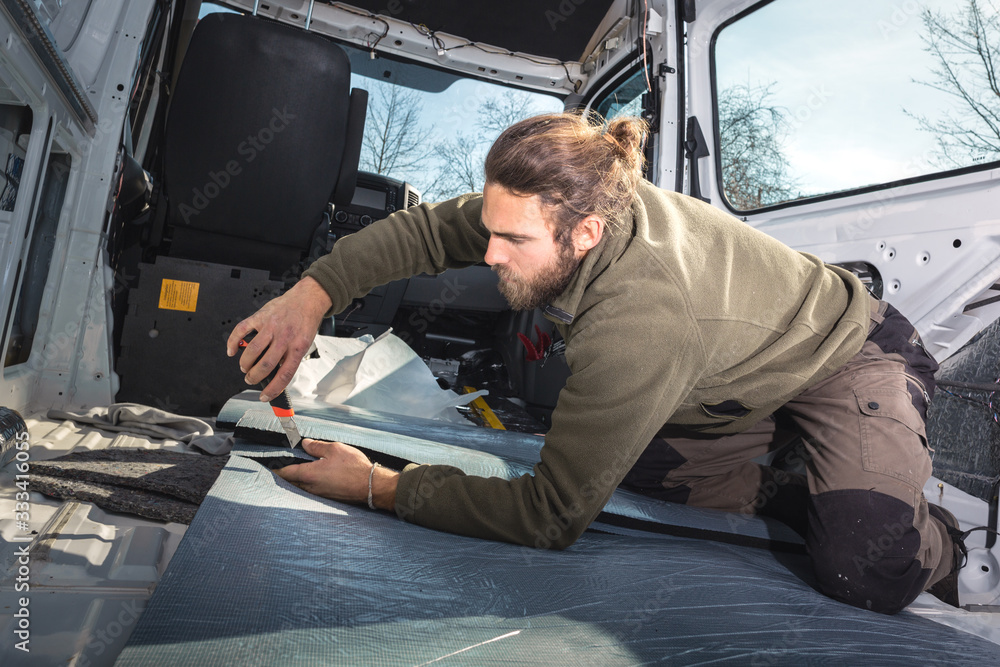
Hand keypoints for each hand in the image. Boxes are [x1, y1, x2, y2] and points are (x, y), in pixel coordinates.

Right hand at [227, 276, 332, 400]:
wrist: (307, 299)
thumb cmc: (305, 322)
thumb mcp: (305, 343)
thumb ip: (290, 357)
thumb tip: (276, 374)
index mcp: (297, 347)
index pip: (284, 375)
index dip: (272, 389)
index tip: (264, 397)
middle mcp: (284, 337)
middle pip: (265, 365)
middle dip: (254, 377)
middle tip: (251, 379)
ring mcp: (271, 326)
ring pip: (253, 351)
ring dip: (245, 364)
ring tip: (245, 368)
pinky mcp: (260, 316)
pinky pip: (242, 330)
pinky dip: (233, 342)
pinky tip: (231, 350)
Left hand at [274, 439, 399, 509]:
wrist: (371, 485)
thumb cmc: (354, 467)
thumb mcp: (335, 449)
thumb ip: (317, 446)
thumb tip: (305, 444)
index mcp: (309, 474)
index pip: (284, 472)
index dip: (275, 467)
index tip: (269, 462)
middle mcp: (311, 487)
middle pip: (291, 481)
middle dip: (286, 472)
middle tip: (283, 461)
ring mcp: (319, 493)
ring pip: (301, 485)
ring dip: (298, 477)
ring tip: (299, 465)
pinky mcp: (328, 496)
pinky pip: (312, 488)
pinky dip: (309, 481)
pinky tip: (316, 473)